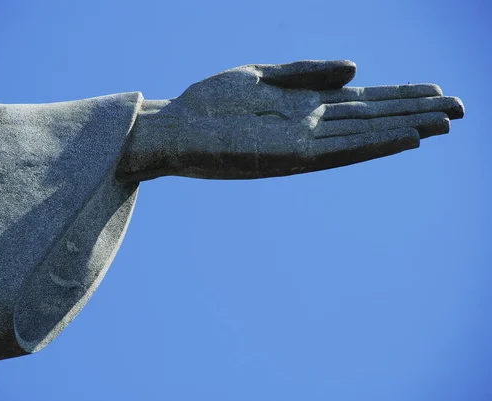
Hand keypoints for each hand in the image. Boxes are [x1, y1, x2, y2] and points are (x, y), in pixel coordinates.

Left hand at [117, 60, 463, 180]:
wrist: (170, 129)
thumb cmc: (209, 103)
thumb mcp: (259, 75)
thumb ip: (306, 72)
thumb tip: (357, 68)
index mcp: (303, 106)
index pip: (361, 101)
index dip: (399, 96)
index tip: (436, 91)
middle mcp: (309, 127)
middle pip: (371, 118)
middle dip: (414, 112)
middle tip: (461, 110)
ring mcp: (301, 143)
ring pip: (363, 135)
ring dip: (404, 129)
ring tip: (445, 123)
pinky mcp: (287, 156)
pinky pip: (339, 150)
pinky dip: (374, 144)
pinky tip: (405, 137)